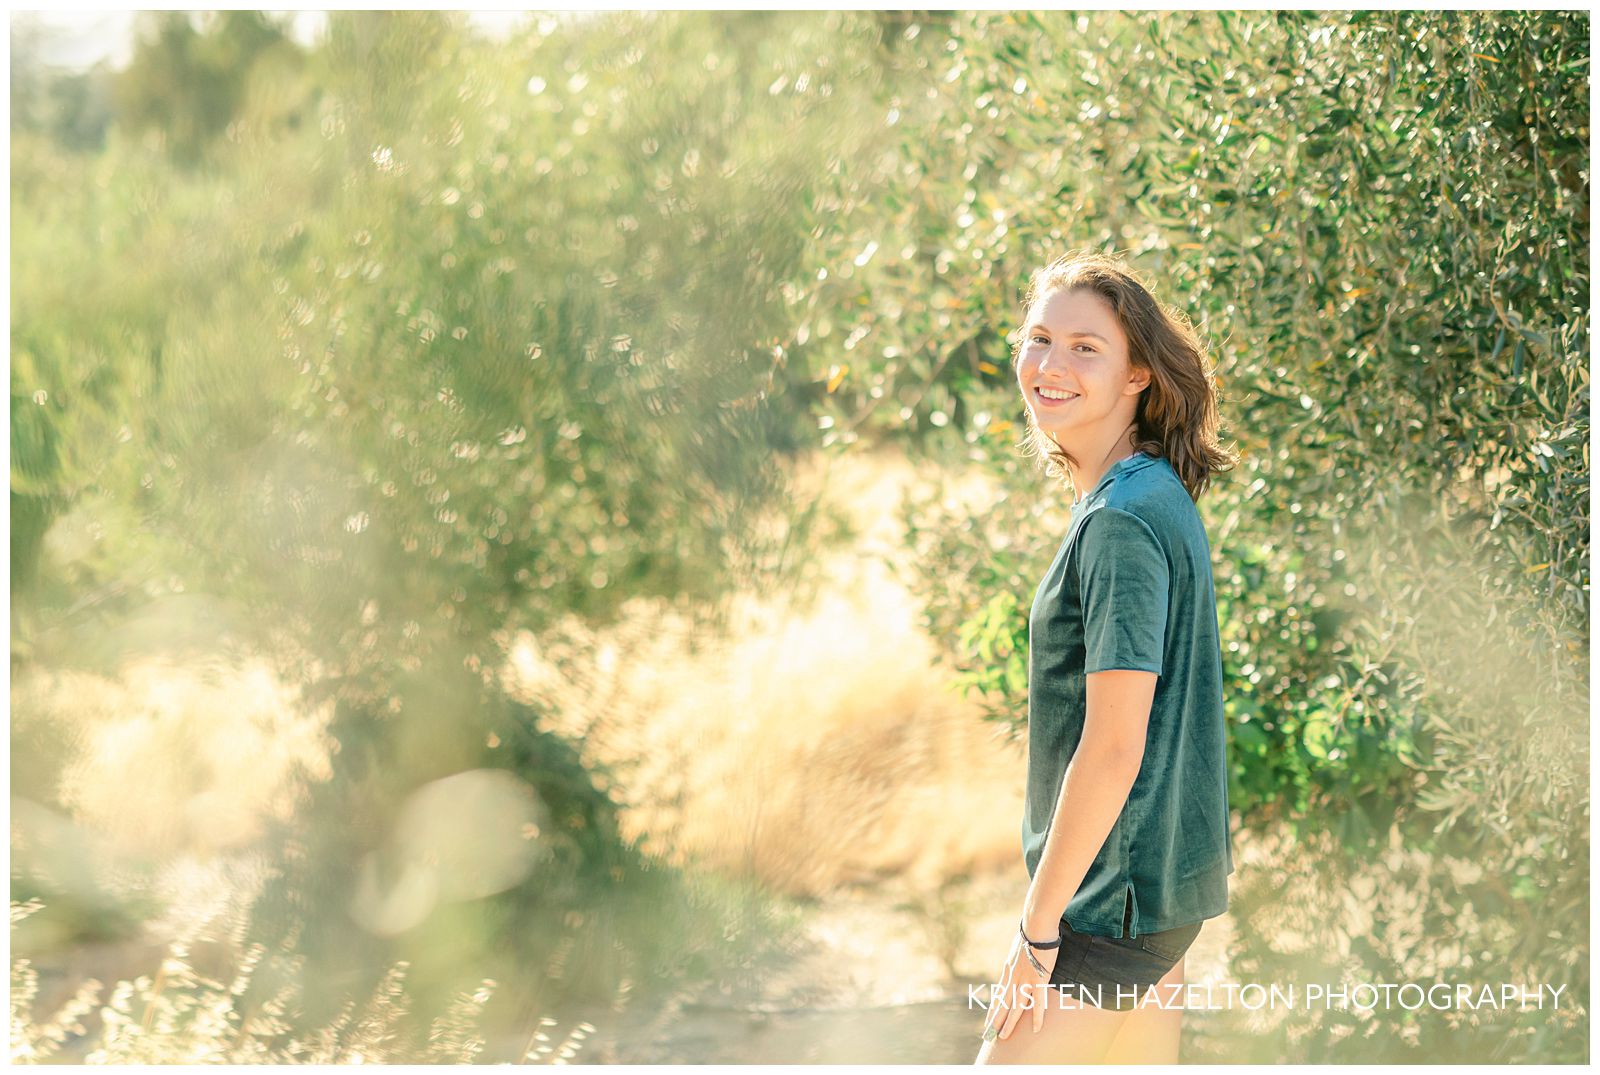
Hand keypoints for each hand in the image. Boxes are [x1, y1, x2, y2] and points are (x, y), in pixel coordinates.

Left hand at [982, 927, 1056, 1042]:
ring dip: (1009, 1023)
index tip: (988, 1021)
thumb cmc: (1029, 933)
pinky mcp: (1038, 980)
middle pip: (1002, 1004)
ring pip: (1015, 1007)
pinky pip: (1038, 1002)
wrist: (1036, 927)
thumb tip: (1017, 959)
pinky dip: (1037, 1016)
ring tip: (1003, 1037)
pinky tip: (1036, 1028)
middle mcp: (1013, 978)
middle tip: (988, 1036)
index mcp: (1007, 971)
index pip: (998, 995)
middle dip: (995, 1021)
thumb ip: (1016, 959)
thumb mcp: (1016, 948)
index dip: (993, 1009)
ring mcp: (1024, 980)